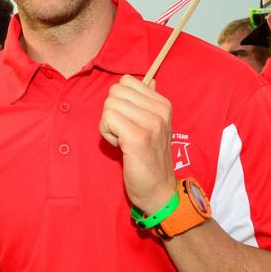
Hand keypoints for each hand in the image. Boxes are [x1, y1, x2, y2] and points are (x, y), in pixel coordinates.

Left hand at [99, 76, 175, 212]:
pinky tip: (120, 146)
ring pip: (109, 105)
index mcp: (163, 104)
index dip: (120, 102)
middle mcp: (159, 111)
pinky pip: (107, 119)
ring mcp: (150, 123)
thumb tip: (149, 80)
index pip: (126, 81)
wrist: (159, 190)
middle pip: (115, 92)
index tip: (130, 121)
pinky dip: (107, 133)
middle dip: (112, 112)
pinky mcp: (137, 137)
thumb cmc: (151, 159)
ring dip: (109, 124)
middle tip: (124, 132)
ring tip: (123, 140)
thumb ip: (150, 103)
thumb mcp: (156, 126)